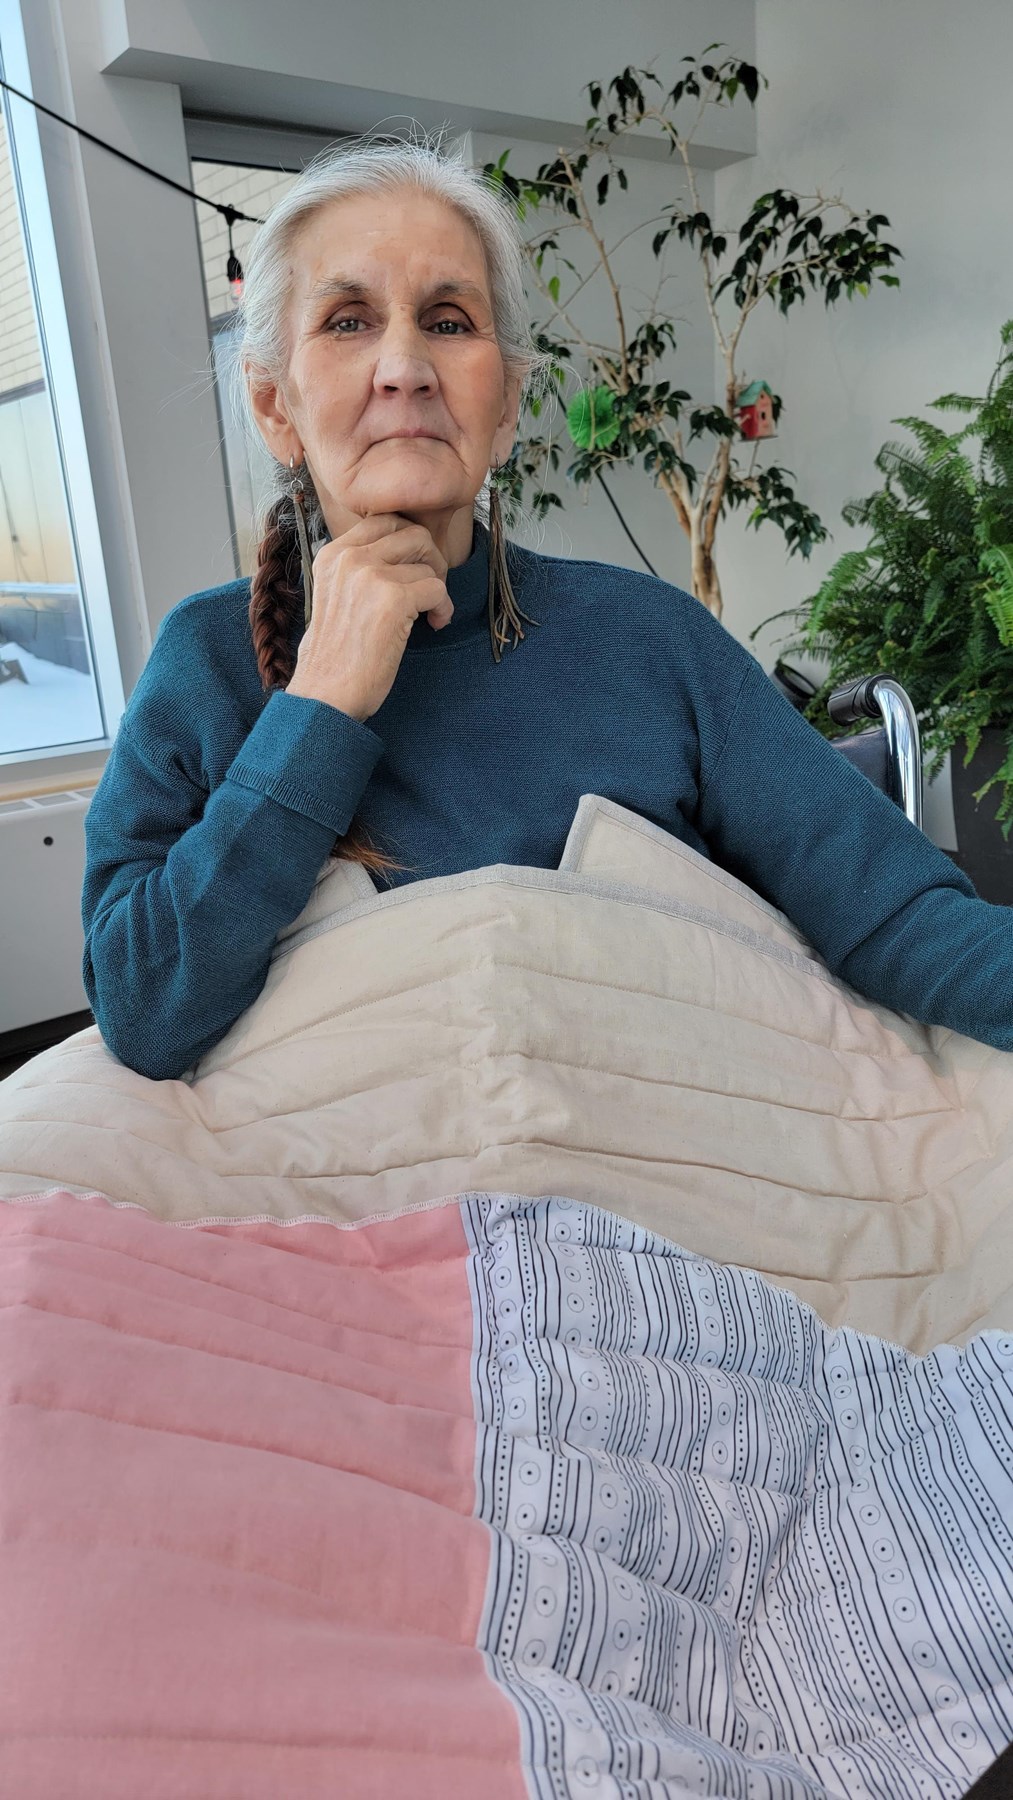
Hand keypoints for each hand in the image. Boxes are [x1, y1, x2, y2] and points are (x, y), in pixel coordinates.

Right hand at [286, 512, 452, 720]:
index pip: (384, 520)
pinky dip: (443, 608)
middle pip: (413, 533)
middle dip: (432, 559)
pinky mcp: (393, 599)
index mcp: (333, 554)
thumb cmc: (336, 655)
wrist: (326, 693)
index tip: (414, 567)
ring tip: (430, 614)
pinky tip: (435, 624)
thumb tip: (404, 555)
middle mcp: (349, 558)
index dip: (410, 542)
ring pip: (428, 564)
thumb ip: (360, 569)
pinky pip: (437, 589)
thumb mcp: (336, 595)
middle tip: (430, 588)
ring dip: (438, 589)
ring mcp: (370, 575)